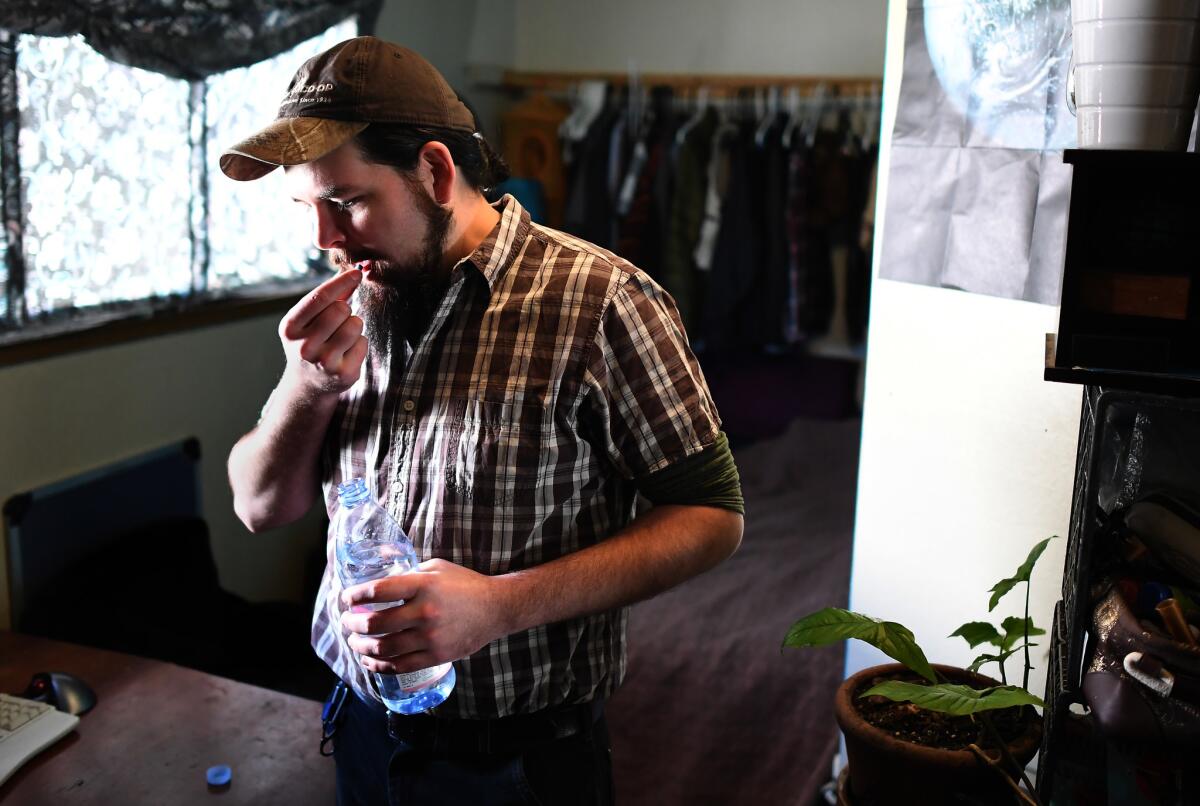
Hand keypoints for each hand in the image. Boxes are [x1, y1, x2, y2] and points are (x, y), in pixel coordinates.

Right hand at [279, 269, 365, 396]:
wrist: (308, 384)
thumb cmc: (310, 342)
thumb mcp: (307, 320)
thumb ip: (328, 297)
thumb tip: (353, 271)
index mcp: (291, 328)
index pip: (319, 298)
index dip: (341, 282)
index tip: (356, 272)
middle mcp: (304, 346)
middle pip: (340, 310)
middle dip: (345, 309)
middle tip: (340, 318)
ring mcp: (324, 362)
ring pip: (355, 325)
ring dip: (354, 325)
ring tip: (343, 334)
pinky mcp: (343, 374)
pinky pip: (363, 343)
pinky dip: (359, 342)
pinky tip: (347, 351)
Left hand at [339, 559, 505, 674]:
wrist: (496, 608)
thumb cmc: (464, 584)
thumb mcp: (436, 568)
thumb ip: (409, 573)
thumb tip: (379, 579)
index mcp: (422, 585)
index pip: (378, 591)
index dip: (355, 596)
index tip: (347, 599)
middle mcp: (425, 611)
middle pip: (375, 624)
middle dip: (352, 624)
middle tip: (346, 621)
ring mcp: (431, 636)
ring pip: (383, 648)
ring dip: (361, 647)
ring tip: (354, 641)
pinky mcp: (436, 655)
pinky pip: (399, 666)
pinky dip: (379, 666)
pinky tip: (369, 661)